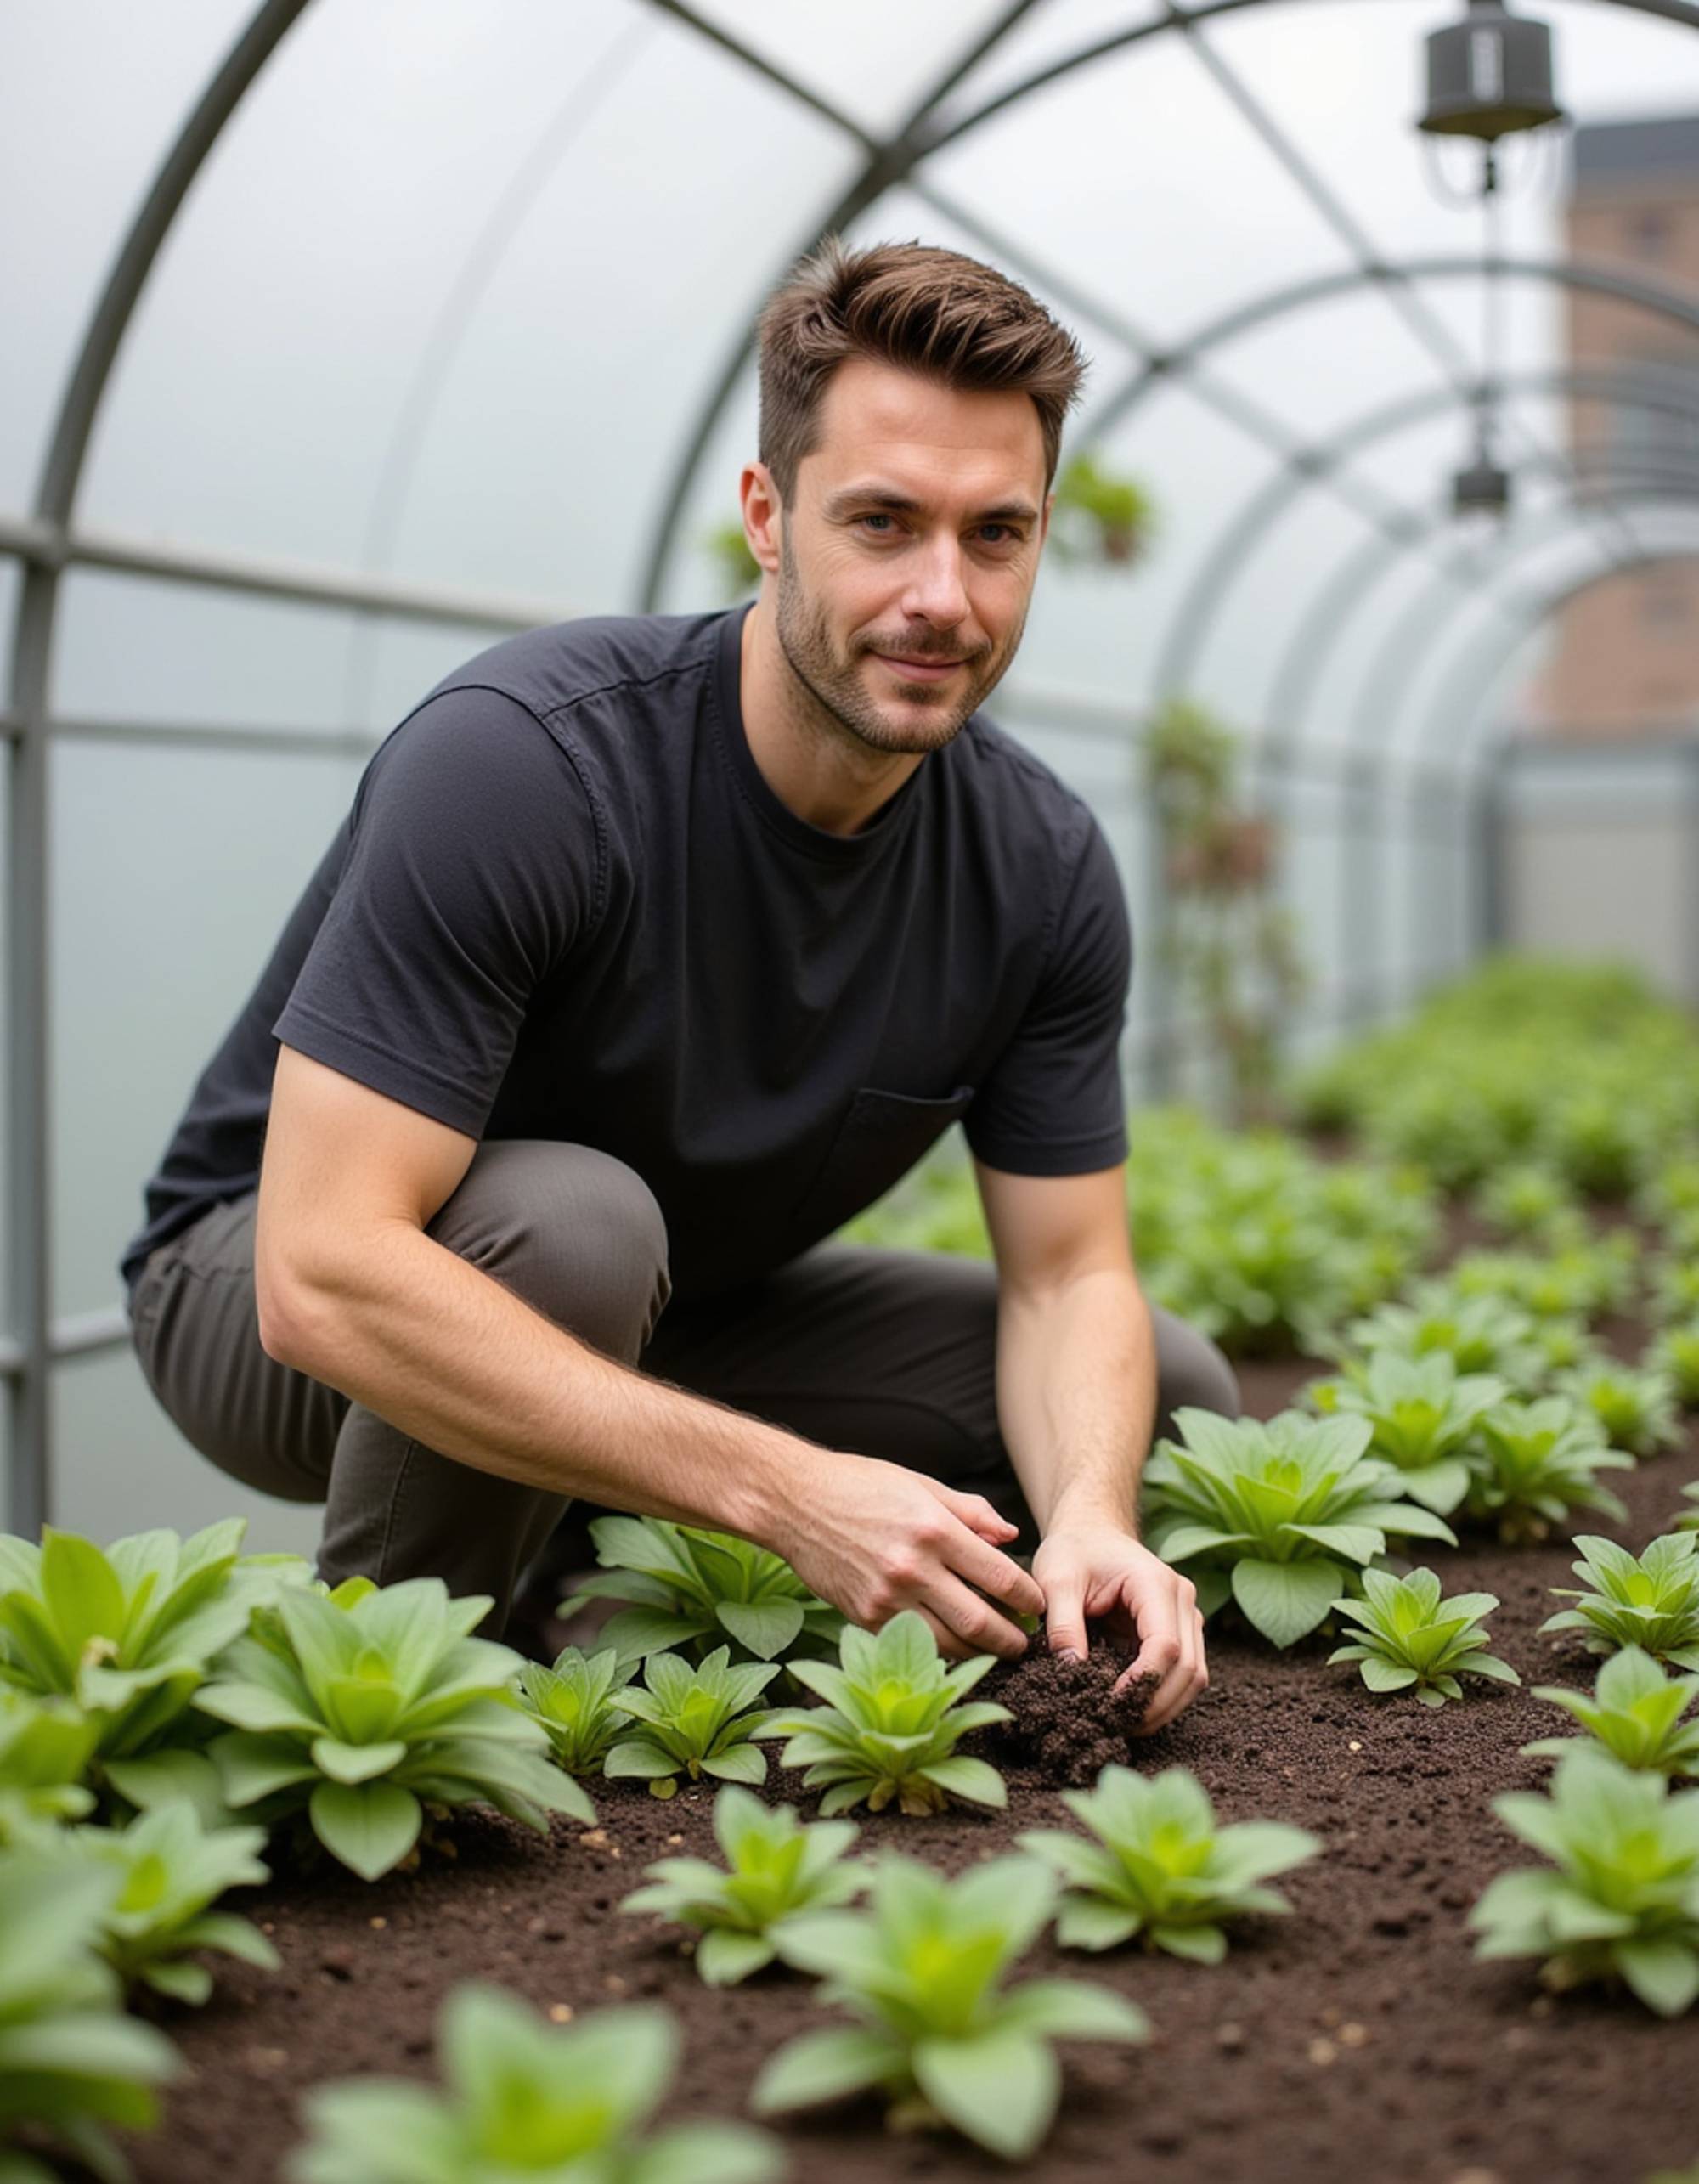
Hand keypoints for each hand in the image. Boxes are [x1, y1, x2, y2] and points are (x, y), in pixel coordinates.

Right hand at [770, 1449, 1044, 1661]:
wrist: (794, 1502)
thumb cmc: (860, 1485)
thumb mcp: (920, 1484)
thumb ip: (970, 1512)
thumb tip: (1009, 1537)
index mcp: (934, 1529)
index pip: (1000, 1577)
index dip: (1028, 1599)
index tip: (1037, 1605)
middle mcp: (913, 1567)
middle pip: (980, 1622)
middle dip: (1011, 1639)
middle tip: (1024, 1643)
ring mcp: (887, 1597)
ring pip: (949, 1643)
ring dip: (978, 1652)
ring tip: (993, 1648)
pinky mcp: (864, 1617)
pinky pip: (913, 1643)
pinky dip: (939, 1649)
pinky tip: (953, 1644)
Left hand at [1032, 1522, 1206, 1733]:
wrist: (1091, 1532)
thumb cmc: (1073, 1551)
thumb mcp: (1056, 1580)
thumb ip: (1062, 1625)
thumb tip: (1071, 1673)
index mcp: (1154, 1583)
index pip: (1165, 1645)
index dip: (1141, 1683)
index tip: (1108, 1705)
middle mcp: (1182, 1600)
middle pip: (1188, 1668)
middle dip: (1155, 1705)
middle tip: (1116, 1726)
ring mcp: (1187, 1617)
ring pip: (1194, 1677)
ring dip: (1164, 1707)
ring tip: (1124, 1724)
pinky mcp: (1181, 1632)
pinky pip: (1184, 1673)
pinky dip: (1164, 1697)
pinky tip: (1132, 1710)